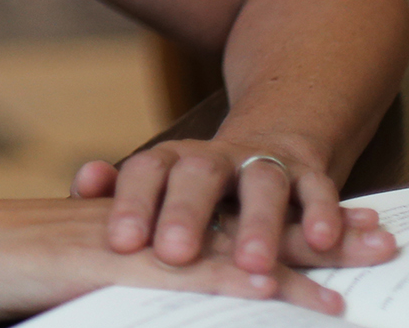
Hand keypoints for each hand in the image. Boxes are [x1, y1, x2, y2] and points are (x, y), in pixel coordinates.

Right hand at [0, 197, 349, 323]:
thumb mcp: (57, 287)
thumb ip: (102, 291)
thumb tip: (135, 302)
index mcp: (132, 231)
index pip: (221, 225)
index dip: (282, 228)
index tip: (336, 233)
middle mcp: (141, 227)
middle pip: (243, 222)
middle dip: (314, 227)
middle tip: (381, 232)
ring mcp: (130, 243)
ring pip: (234, 243)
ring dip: (305, 253)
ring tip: (367, 258)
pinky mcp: (112, 267)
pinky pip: (194, 278)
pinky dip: (249, 289)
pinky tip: (295, 300)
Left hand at [69, 143, 395, 277]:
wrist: (268, 144)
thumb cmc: (197, 189)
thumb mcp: (158, 190)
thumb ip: (118, 193)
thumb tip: (86, 179)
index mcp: (171, 162)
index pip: (146, 172)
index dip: (132, 204)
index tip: (121, 243)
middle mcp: (215, 158)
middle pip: (199, 173)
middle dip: (187, 213)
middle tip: (174, 253)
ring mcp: (263, 163)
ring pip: (262, 182)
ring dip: (260, 224)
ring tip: (256, 265)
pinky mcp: (309, 173)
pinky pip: (318, 188)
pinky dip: (321, 212)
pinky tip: (321, 239)